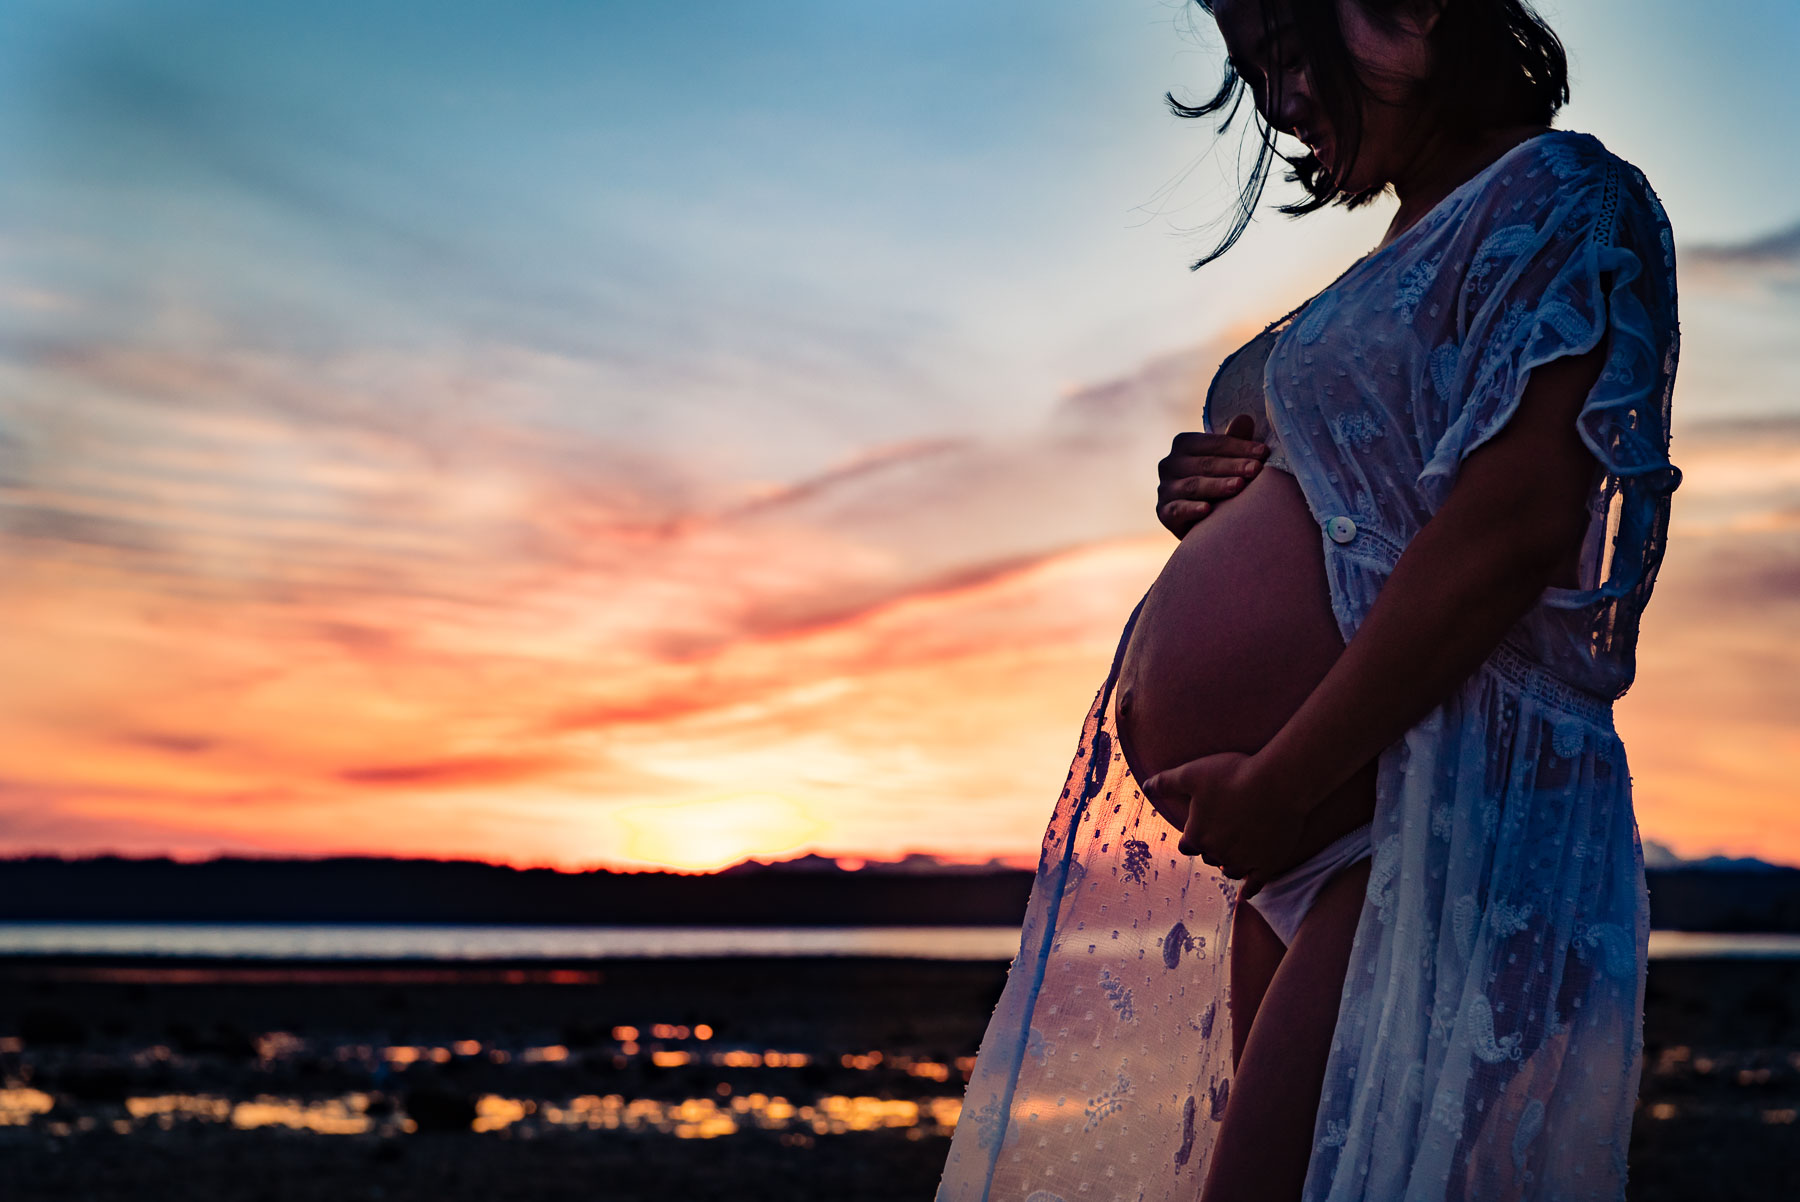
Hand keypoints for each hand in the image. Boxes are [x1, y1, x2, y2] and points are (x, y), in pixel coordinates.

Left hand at [1143, 750, 1304, 882]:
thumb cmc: (1233, 775)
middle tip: (1222, 835)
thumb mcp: (1192, 773)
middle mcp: (1217, 852)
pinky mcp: (1267, 865)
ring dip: (1228, 864)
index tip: (1198, 830)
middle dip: (1212, 848)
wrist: (1277, 784)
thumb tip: (1145, 786)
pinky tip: (1247, 895)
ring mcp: (1243, 861)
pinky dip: (1250, 890)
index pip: (1187, 845)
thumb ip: (1166, 782)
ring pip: (1229, 870)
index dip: (1192, 837)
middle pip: (1208, 857)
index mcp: (1197, 835)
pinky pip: (1255, 885)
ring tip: (1234, 856)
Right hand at [1156, 413, 1270, 537]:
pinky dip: (1192, 509)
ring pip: (1193, 485)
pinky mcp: (1163, 512)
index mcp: (1184, 444)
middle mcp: (1169, 464)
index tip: (1264, 452)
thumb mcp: (1227, 461)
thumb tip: (1245, 418)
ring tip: (1239, 486)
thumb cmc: (1217, 482)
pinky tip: (1207, 510)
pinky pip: (1177, 509)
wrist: (1200, 521)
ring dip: (1217, 486)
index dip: (1240, 446)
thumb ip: (1234, 442)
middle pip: (1205, 463)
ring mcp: (1165, 488)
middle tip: (1256, 469)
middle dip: (1233, 466)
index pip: (1214, 443)